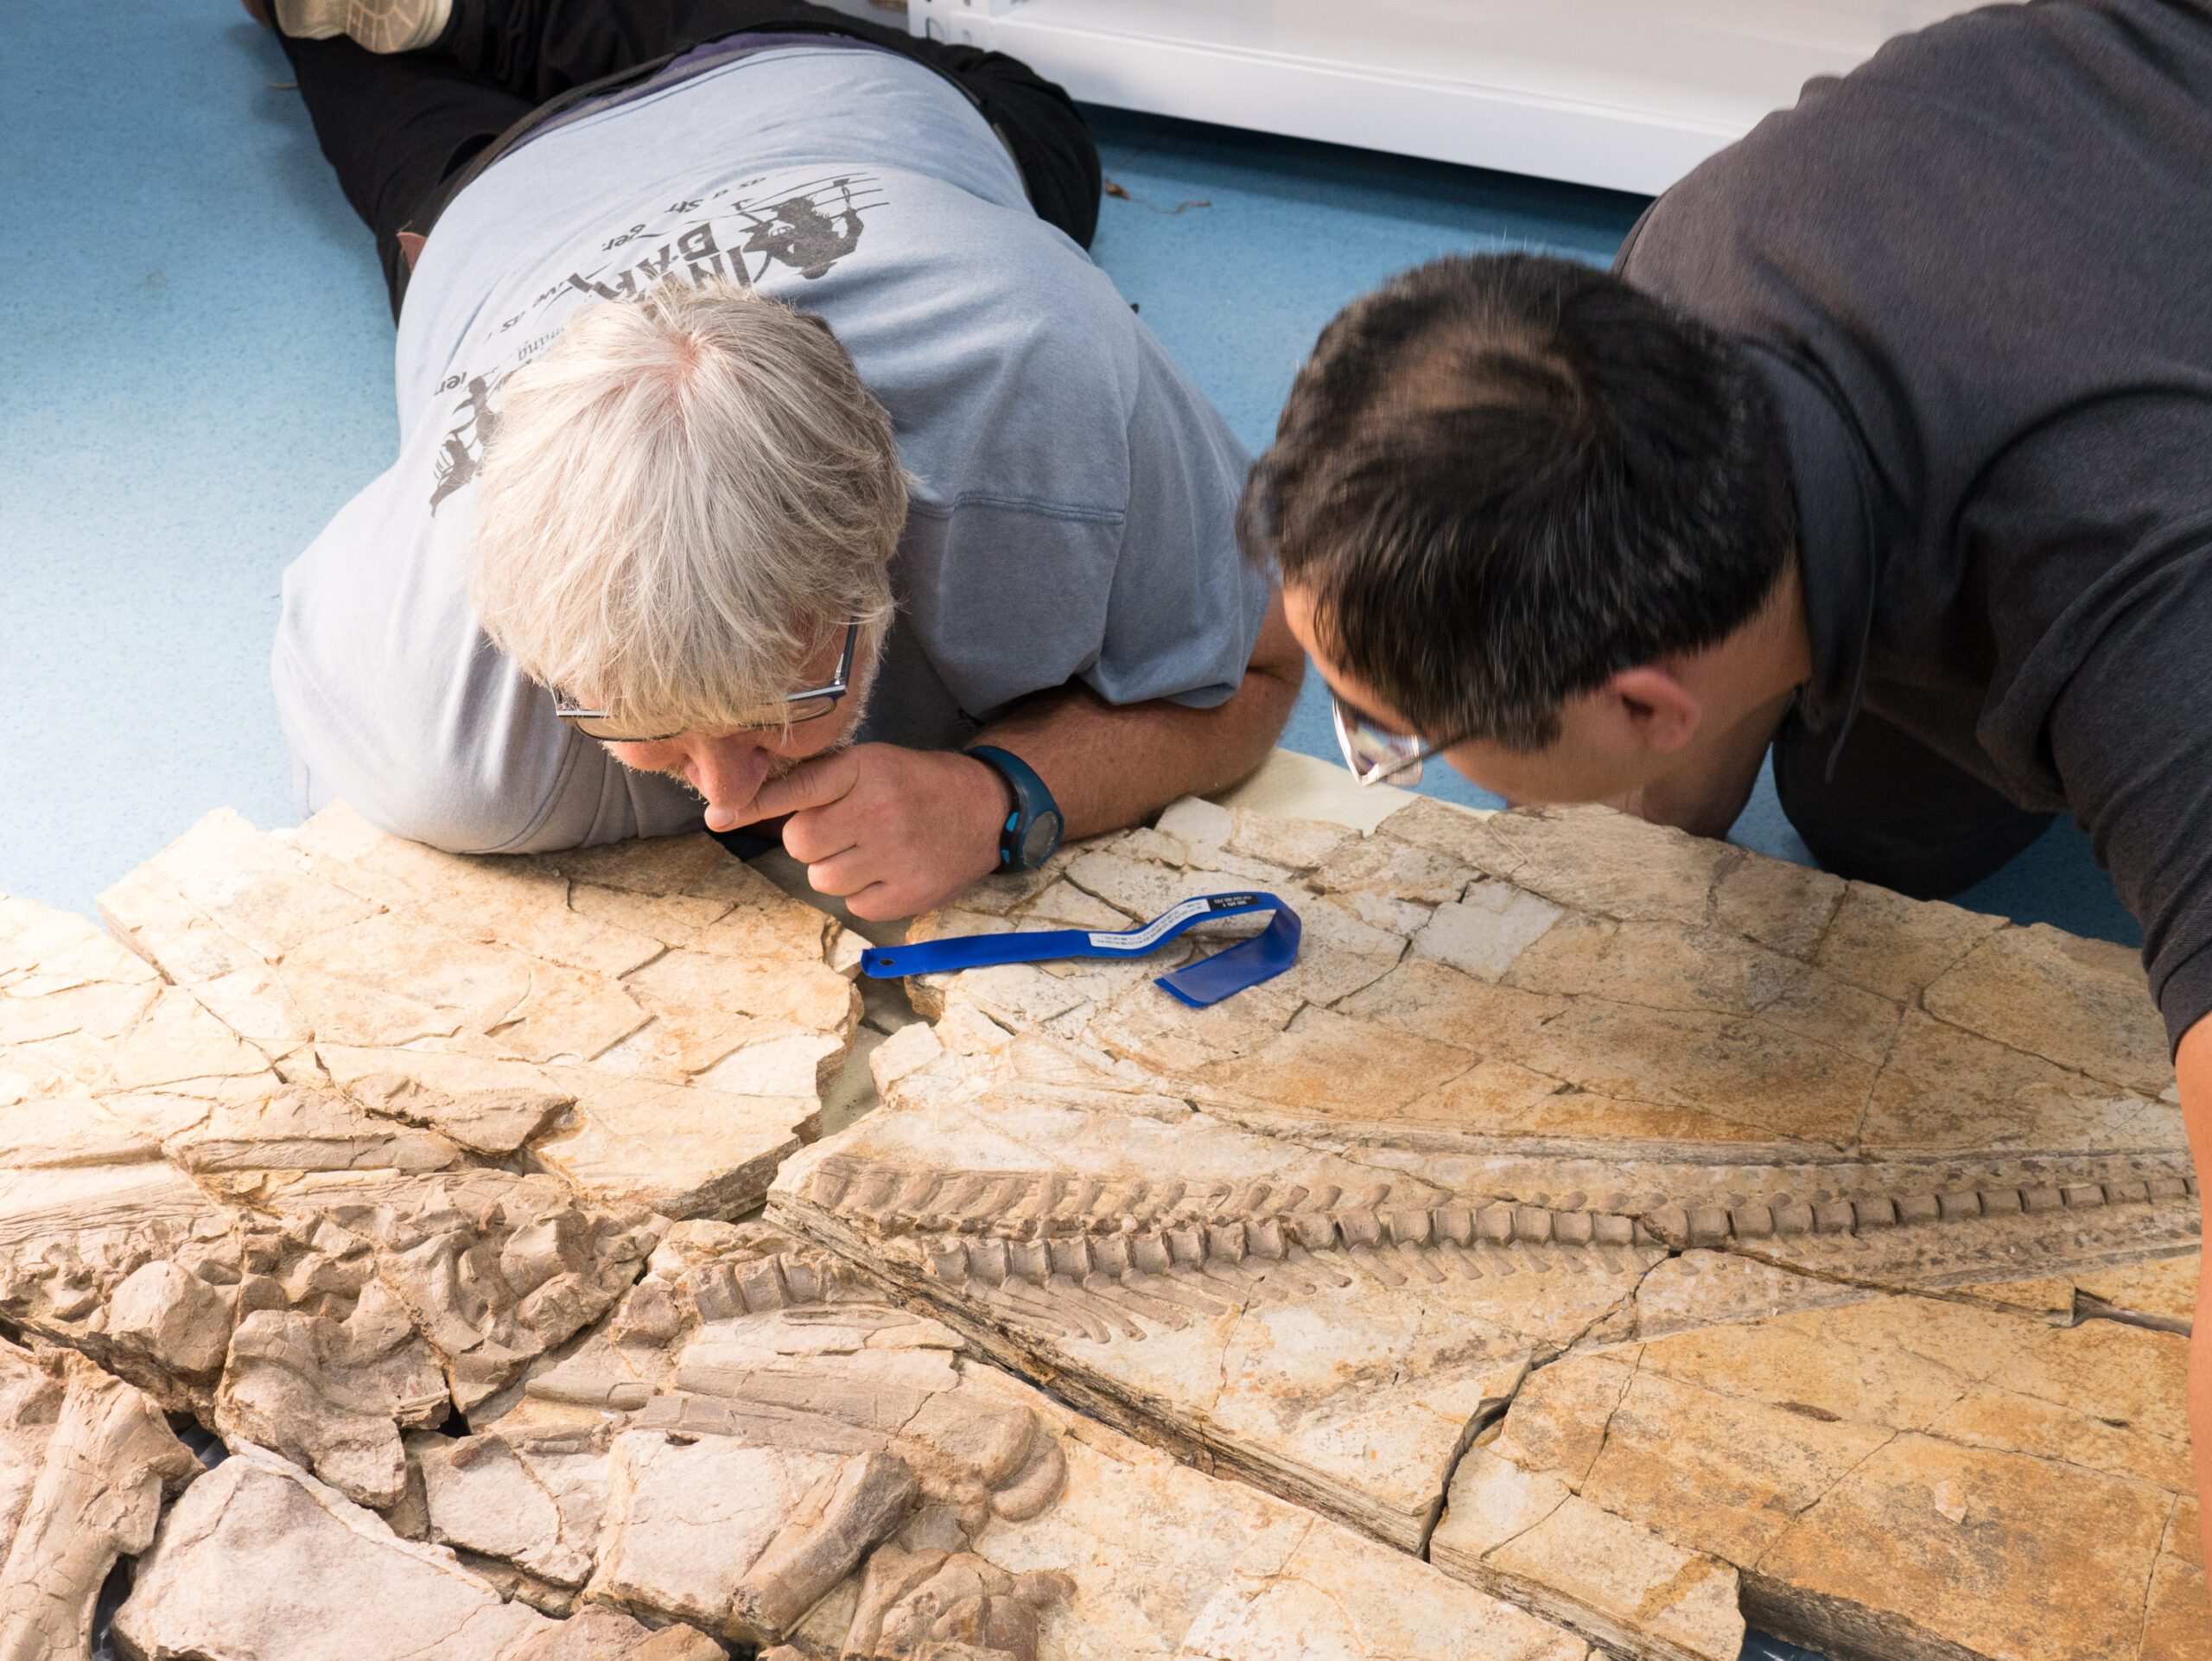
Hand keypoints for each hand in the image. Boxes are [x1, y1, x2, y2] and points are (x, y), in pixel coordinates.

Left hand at [738, 744, 1010, 919]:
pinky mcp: (910, 892)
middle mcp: (879, 810)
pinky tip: (889, 869)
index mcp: (866, 770)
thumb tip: (734, 808)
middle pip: (799, 842)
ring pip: (822, 878)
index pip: (797, 789)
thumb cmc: (912, 785)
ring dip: (836, 869)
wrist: (985, 808)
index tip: (716, 816)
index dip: (752, 805)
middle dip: (812, 840)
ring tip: (870, 850)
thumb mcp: (870, 764)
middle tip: (844, 829)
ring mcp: (896, 854)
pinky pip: (853, 904)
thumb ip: (816, 782)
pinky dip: (865, 892)